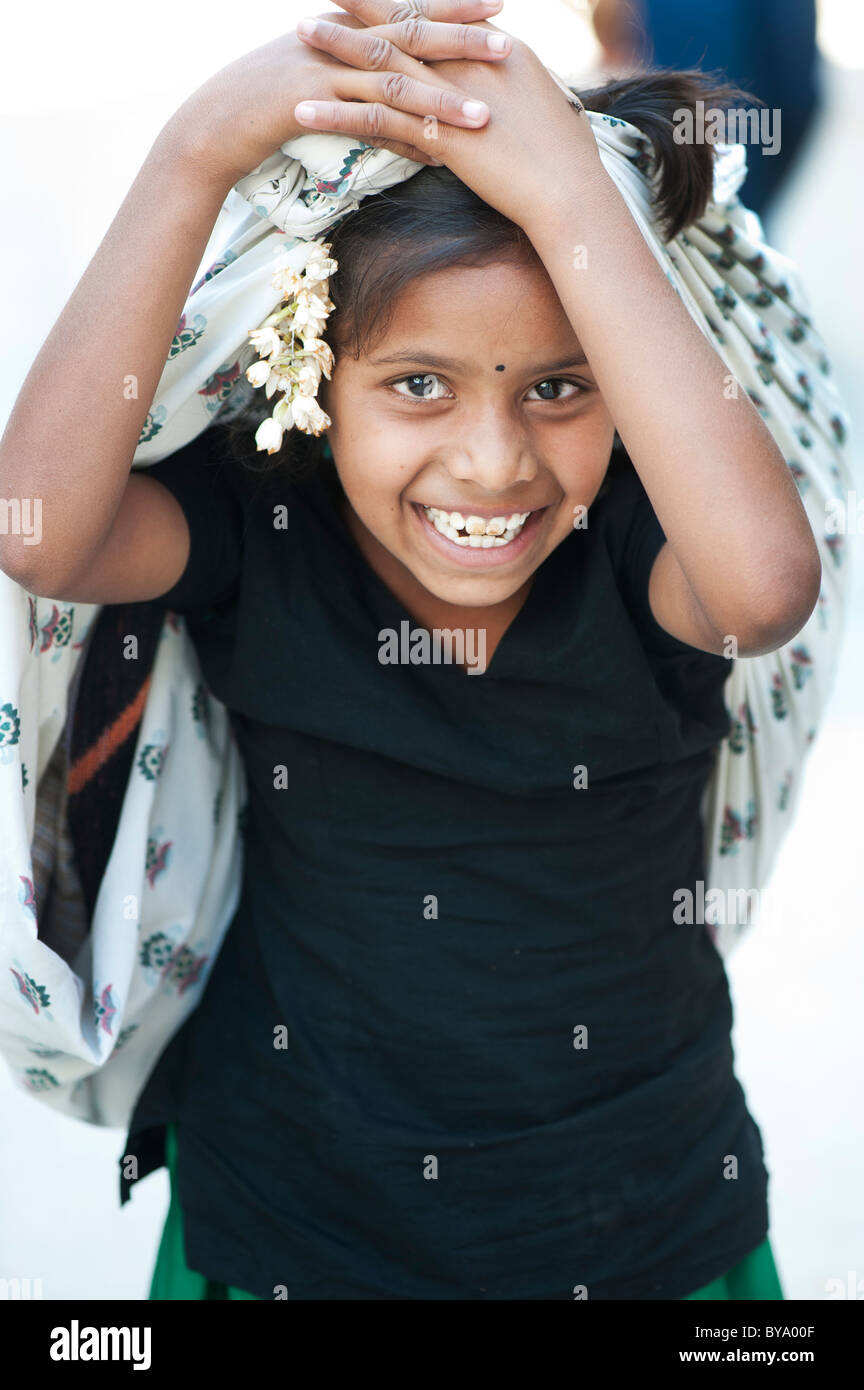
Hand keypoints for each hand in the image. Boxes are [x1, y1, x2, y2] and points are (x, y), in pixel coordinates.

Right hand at [167, 0, 512, 187]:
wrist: (212, 123)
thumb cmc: (267, 106)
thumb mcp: (320, 82)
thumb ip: (362, 82)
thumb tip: (405, 102)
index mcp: (346, 28)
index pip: (408, 10)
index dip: (452, 6)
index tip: (497, 4)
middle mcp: (339, 40)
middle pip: (410, 34)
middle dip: (461, 38)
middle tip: (508, 44)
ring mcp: (325, 72)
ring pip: (395, 82)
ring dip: (442, 99)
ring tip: (485, 115)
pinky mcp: (313, 107)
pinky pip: (366, 124)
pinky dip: (404, 142)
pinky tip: (437, 157)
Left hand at [294, 6, 604, 230]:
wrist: (572, 192)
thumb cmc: (566, 160)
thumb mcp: (545, 109)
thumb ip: (517, 91)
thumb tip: (511, 87)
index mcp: (497, 51)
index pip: (442, 14)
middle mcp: (471, 61)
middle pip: (407, 21)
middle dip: (365, 0)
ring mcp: (453, 96)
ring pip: (384, 60)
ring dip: (339, 45)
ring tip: (301, 30)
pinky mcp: (438, 135)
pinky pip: (376, 119)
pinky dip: (337, 112)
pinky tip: (303, 109)